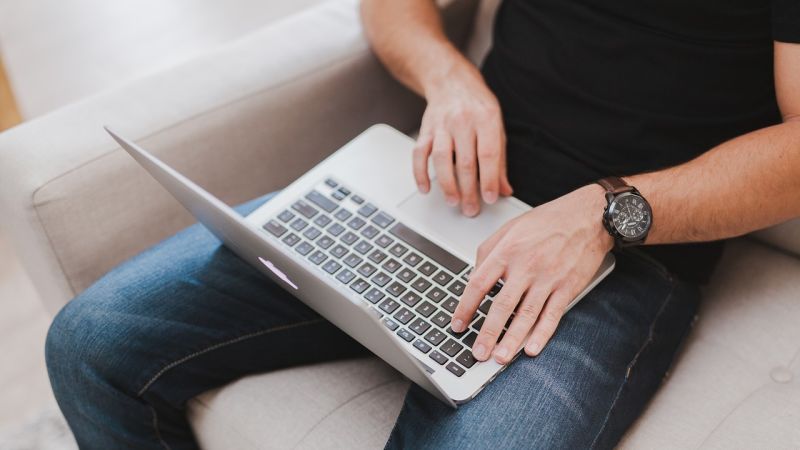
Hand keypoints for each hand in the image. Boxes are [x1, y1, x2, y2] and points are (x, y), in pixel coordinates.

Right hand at [413, 61, 512, 216]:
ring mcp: (442, 125)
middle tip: (471, 209)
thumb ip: (500, 160)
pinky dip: (420, 173)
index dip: (489, 179)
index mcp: (486, 119)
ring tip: (453, 201)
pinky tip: (426, 188)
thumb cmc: (476, 105)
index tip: (491, 198)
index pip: (488, 154)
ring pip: (442, 158)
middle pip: (465, 161)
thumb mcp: (496, 126)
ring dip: (447, 184)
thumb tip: (504, 189)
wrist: (451, 81)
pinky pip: (419, 153)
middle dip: (469, 190)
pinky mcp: (425, 129)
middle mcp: (463, 121)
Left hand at [450, 184, 613, 362]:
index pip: (478, 283)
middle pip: (501, 305)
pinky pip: (552, 315)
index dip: (465, 307)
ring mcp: (548, 278)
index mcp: (507, 250)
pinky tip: (531, 348)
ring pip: (526, 315)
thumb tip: (474, 276)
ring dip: (511, 340)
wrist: (588, 216)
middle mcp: (526, 265)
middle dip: (487, 332)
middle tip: (477, 353)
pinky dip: (542, 334)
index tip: (458, 324)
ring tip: (500, 358)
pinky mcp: (567, 287)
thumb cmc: (548, 221)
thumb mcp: (510, 228)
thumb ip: (488, 251)